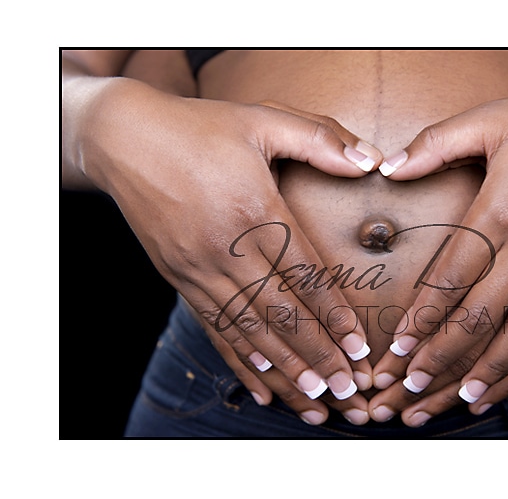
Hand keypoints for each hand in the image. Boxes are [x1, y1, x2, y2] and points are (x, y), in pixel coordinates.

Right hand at [75, 79, 383, 409]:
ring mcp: (198, 268)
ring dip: (285, 370)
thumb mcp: (261, 118)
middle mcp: (225, 247)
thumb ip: (319, 139)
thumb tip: (371, 161)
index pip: (303, 274)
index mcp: (253, 208)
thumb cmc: (200, 128)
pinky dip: (240, 360)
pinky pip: (214, 328)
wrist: (124, 138)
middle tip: (348, 391)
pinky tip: (261, 386)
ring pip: (249, 331)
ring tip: (315, 402)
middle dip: (318, 357)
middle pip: (280, 314)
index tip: (359, 347)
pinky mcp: (178, 278)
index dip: (333, 314)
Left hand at [370, 65, 507, 421]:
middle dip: (440, 359)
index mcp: (500, 213)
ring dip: (491, 371)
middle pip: (478, 319)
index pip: (449, 280)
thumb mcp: (489, 120)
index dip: (419, 321)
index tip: (396, 351)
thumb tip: (388, 168)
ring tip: (463, 399)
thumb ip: (434, 144)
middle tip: (411, 389)